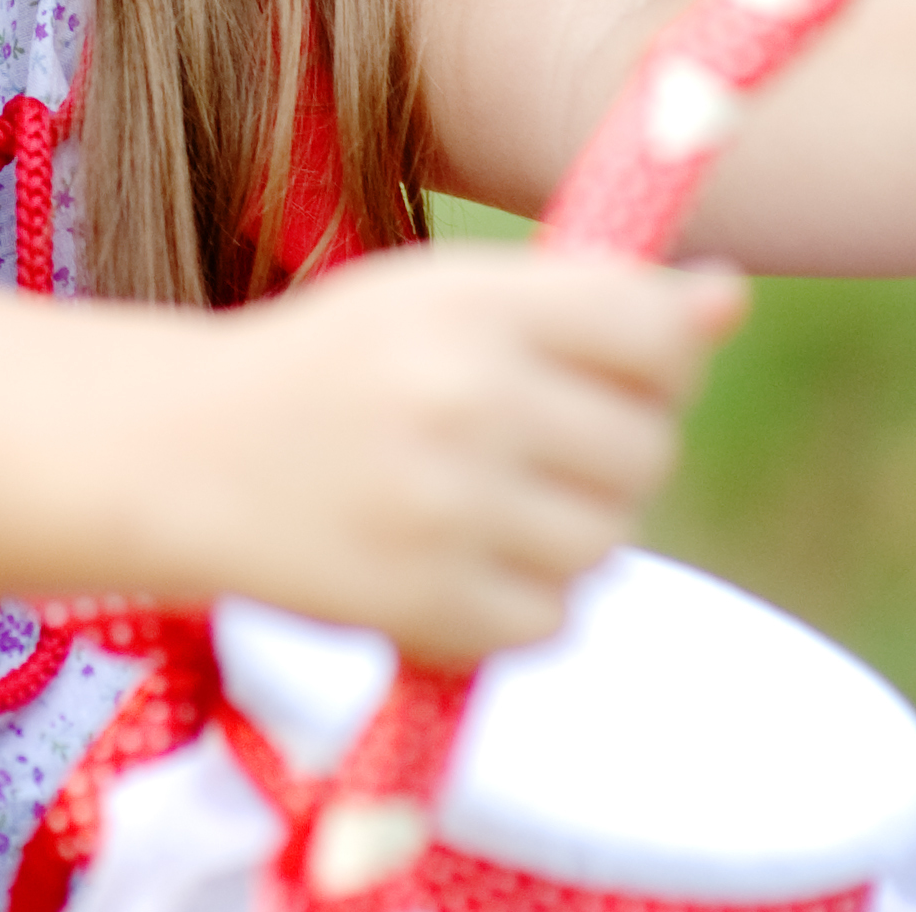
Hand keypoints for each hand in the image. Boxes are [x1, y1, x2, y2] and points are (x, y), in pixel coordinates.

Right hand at [159, 243, 744, 663]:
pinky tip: (454, 560)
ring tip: (487, 505)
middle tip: (530, 445)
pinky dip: (520, 603)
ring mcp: (448, 510)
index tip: (618, 369)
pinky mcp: (428, 605)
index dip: (660, 358)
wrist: (186, 454)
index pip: (653, 332)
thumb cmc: (337, 365)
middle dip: (610, 453)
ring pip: (607, 542)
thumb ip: (587, 297)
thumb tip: (729, 298)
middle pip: (646, 448)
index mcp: (474, 304)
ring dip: (569, 534)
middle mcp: (466, 400)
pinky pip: (551, 620)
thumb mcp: (443, 295)